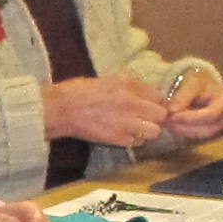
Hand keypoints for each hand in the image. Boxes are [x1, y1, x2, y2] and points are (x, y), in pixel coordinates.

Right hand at [43, 72, 173, 148]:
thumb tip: (150, 95)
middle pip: (161, 115)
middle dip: (157, 118)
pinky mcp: (118, 138)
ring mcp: (125, 122)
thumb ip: (132, 86)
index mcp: (128, 85)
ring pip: (153, 132)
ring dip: (148, 130)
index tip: (152, 106)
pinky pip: (137, 142)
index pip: (159, 97)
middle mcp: (130, 103)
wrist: (62, 109)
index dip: (157, 103)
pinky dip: (134, 139)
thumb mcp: (110, 79)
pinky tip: (124, 133)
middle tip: (147, 118)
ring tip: (138, 127)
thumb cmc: (81, 91)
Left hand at [147, 81, 222, 147]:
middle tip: (167, 121)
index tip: (172, 115)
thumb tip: (172, 111)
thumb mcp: (192, 82)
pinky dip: (183, 132)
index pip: (210, 115)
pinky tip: (173, 125)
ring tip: (168, 122)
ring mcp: (220, 127)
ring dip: (182, 131)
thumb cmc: (200, 82)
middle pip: (207, 129)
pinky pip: (196, 137)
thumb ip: (183, 96)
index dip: (190, 118)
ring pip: (200, 136)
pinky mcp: (211, 132)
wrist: (203, 85)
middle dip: (185, 127)